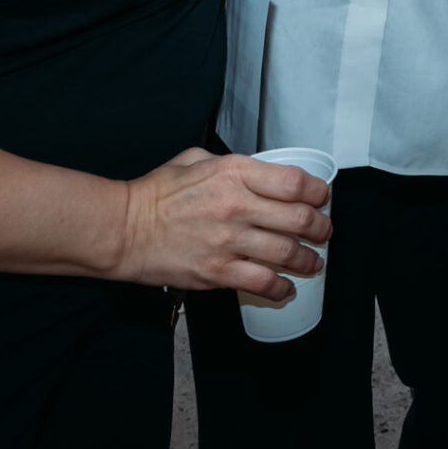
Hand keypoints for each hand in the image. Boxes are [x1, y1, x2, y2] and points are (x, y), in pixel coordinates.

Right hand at [111, 149, 330, 298]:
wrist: (123, 230)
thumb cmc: (155, 194)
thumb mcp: (195, 160)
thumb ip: (230, 164)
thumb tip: (256, 171)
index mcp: (234, 173)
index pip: (294, 182)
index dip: (317, 191)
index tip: (321, 198)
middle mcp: (237, 205)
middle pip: (300, 218)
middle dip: (321, 227)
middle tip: (324, 231)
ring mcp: (229, 241)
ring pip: (288, 253)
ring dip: (309, 260)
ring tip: (314, 262)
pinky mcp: (217, 272)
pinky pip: (262, 283)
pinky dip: (281, 288)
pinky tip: (286, 287)